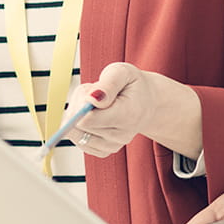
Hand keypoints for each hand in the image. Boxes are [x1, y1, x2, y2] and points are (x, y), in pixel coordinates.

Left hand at [69, 63, 201, 158]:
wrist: (147, 102)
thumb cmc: (132, 84)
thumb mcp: (122, 73)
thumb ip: (108, 84)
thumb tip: (91, 100)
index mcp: (128, 115)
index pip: (88, 120)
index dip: (79, 104)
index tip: (88, 90)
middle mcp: (121, 136)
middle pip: (78, 126)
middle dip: (77, 106)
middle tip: (92, 93)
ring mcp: (112, 146)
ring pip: (76, 134)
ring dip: (76, 116)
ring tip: (93, 103)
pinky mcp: (104, 151)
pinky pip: (78, 140)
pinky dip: (79, 127)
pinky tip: (93, 115)